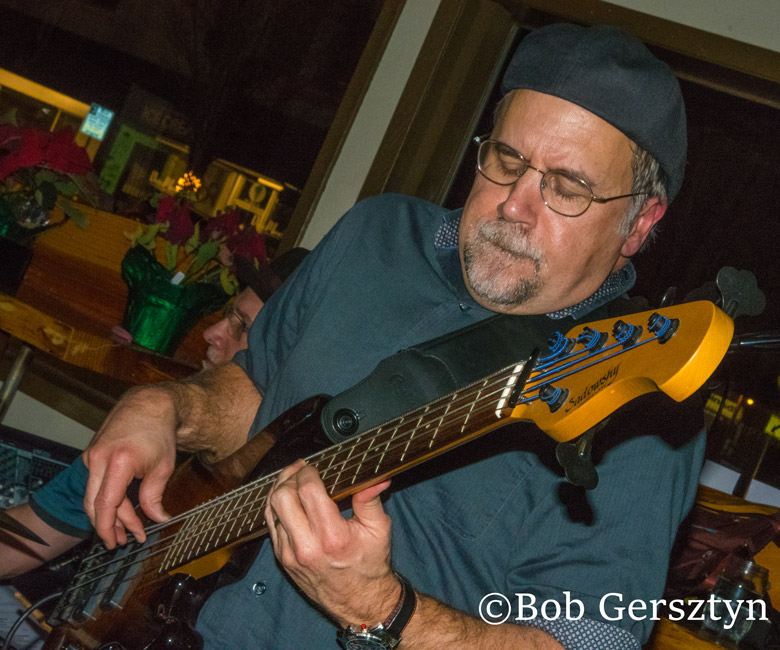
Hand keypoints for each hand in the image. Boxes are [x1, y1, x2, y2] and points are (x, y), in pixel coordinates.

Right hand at [83, 388, 176, 547]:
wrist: (149, 404)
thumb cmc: (159, 432)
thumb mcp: (163, 467)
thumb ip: (155, 496)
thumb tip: (158, 519)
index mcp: (118, 462)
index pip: (106, 505)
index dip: (111, 528)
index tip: (121, 542)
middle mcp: (99, 458)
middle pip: (94, 504)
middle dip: (107, 526)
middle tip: (120, 541)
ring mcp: (92, 455)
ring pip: (91, 495)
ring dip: (104, 515)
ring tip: (119, 531)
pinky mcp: (91, 453)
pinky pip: (93, 483)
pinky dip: (103, 498)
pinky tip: (116, 509)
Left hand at [265, 460, 399, 626]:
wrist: (359, 602)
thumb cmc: (370, 564)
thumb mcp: (378, 530)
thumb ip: (371, 500)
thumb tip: (377, 477)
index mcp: (331, 536)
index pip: (307, 490)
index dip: (309, 472)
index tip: (317, 467)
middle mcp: (306, 546)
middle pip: (282, 496)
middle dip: (290, 476)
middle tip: (303, 470)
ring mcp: (289, 554)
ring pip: (270, 509)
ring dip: (280, 488)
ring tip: (294, 479)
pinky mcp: (282, 558)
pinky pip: (270, 523)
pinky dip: (276, 506)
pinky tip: (289, 498)